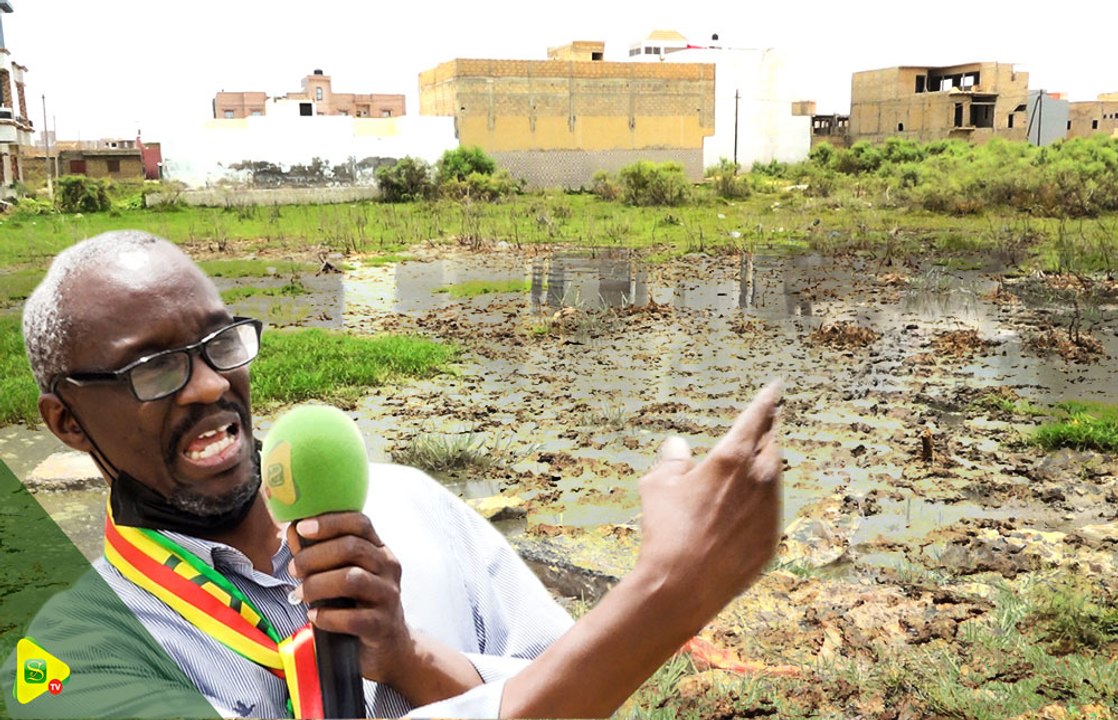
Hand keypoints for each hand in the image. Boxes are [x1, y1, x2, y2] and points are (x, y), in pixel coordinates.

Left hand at [286, 514, 481, 704]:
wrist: (389, 647)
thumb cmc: (360, 606)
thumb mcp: (344, 574)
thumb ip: (320, 554)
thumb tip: (292, 531)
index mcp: (379, 550)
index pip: (360, 523)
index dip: (330, 521)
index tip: (302, 528)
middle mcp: (388, 568)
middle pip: (352, 548)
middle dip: (315, 556)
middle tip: (294, 569)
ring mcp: (388, 596)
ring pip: (352, 579)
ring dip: (317, 585)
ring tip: (300, 595)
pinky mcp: (382, 625)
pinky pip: (352, 618)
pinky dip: (327, 617)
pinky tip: (314, 617)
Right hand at [635, 379, 782, 622]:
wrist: (682, 585)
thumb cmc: (666, 530)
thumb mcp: (658, 486)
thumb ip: (672, 460)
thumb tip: (677, 444)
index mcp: (731, 457)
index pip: (756, 418)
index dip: (767, 399)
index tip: (777, 387)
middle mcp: (758, 479)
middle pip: (773, 444)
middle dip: (771, 429)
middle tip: (770, 419)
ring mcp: (770, 511)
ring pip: (775, 477)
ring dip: (767, 464)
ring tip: (758, 460)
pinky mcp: (771, 539)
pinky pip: (772, 510)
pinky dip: (763, 499)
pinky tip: (748, 506)